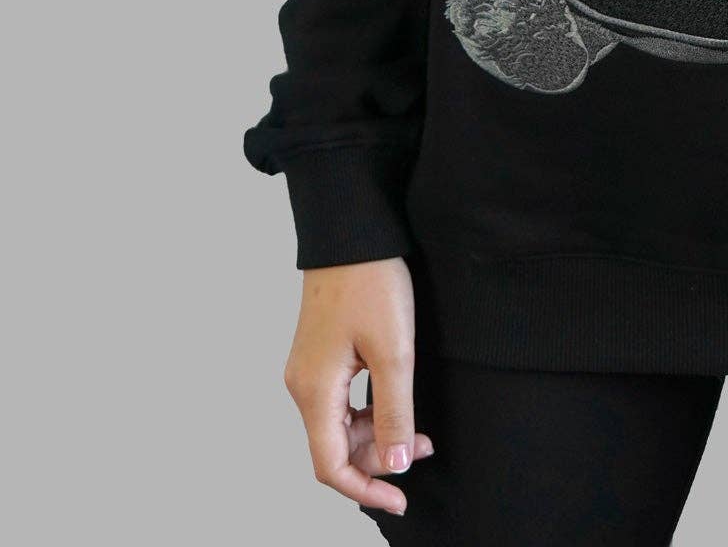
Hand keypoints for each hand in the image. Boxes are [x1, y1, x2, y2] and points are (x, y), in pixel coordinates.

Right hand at [283, 258, 433, 516]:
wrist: (353, 229)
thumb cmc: (371, 282)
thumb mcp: (394, 351)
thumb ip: (394, 413)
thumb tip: (397, 465)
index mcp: (314, 390)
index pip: (330, 466)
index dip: (366, 489)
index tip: (402, 499)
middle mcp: (303, 385)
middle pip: (334, 448)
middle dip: (377, 459)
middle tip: (424, 447)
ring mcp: (309, 369)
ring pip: (338, 426)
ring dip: (375, 435)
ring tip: (418, 428)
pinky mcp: (321, 354)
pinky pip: (340, 402)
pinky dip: (368, 413)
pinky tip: (396, 402)